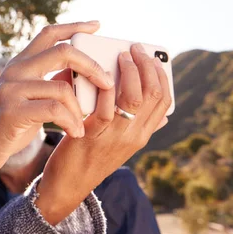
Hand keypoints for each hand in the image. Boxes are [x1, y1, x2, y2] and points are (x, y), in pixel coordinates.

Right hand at [0, 21, 113, 176]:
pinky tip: (75, 133)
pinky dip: (71, 122)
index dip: (75, 26)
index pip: (49, 33)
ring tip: (83, 126)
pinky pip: (54, 110)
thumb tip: (80, 73)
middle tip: (108, 83)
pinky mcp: (12, 111)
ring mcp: (11, 89)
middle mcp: (14, 70)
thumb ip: (48, 83)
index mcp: (19, 64)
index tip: (97, 25)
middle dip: (92, 66)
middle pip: (63, 52)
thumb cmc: (7, 127)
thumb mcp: (29, 99)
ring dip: (80, 109)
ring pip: (62, 87)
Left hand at [35, 43, 171, 223]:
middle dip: (146, 65)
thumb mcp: (117, 142)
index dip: (161, 75)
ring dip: (129, 71)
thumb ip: (133, 124)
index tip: (151, 56)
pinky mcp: (93, 135)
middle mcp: (135, 136)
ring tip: (120, 55)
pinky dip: (105, 87)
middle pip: (153, 94)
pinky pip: (105, 107)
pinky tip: (99, 73)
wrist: (68, 185)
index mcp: (143, 135)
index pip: (164, 100)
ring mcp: (116, 137)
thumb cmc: (89, 156)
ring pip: (134, 98)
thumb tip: (156, 112)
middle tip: (134, 48)